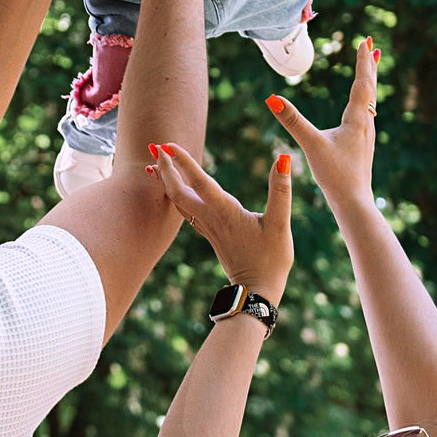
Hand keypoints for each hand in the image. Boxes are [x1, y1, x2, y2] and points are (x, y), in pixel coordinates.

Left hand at [146, 142, 292, 300]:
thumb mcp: (281, 225)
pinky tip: (174, 189)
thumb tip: (282, 158)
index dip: (182, 162)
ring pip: (179, 202)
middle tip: (155, 145)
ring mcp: (208, 228)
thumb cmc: (272, 260)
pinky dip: (175, 195)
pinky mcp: (210, 234)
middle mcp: (211, 219)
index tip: (168, 144)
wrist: (257, 293)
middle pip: (178, 192)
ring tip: (155, 163)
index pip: (199, 182)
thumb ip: (281, 191)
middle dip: (165, 168)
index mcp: (226, 213)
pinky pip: (185, 211)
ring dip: (166, 181)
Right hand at [266, 37, 378, 212]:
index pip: (362, 83)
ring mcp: (366, 136)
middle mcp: (366, 124)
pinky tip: (361, 110)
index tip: (366, 41)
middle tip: (373, 45)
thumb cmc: (335, 175)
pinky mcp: (363, 147)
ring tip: (369, 71)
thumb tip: (271, 98)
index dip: (363, 61)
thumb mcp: (311, 145)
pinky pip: (367, 115)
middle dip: (370, 66)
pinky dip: (366, 101)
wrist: (354, 203)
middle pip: (371, 88)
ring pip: (371, 102)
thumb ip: (292, 121)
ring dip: (369, 83)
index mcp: (357, 120)